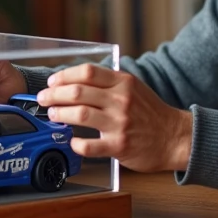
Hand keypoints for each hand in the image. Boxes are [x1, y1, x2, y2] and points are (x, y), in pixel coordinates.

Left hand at [37, 65, 193, 172]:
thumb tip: (76, 80)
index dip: (64, 75)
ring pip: (79, 114)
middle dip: (54, 94)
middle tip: (43, 98)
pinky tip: (72, 140)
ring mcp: (120, 123)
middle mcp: (121, 100)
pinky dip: (75, 142)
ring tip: (53, 114)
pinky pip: (89, 145)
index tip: (52, 81)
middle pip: (78, 91)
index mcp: (123, 82)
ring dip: (60, 114)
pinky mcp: (119, 146)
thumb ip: (110, 82)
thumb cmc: (151, 113)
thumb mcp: (134, 88)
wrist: (174, 137)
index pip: (87, 72)